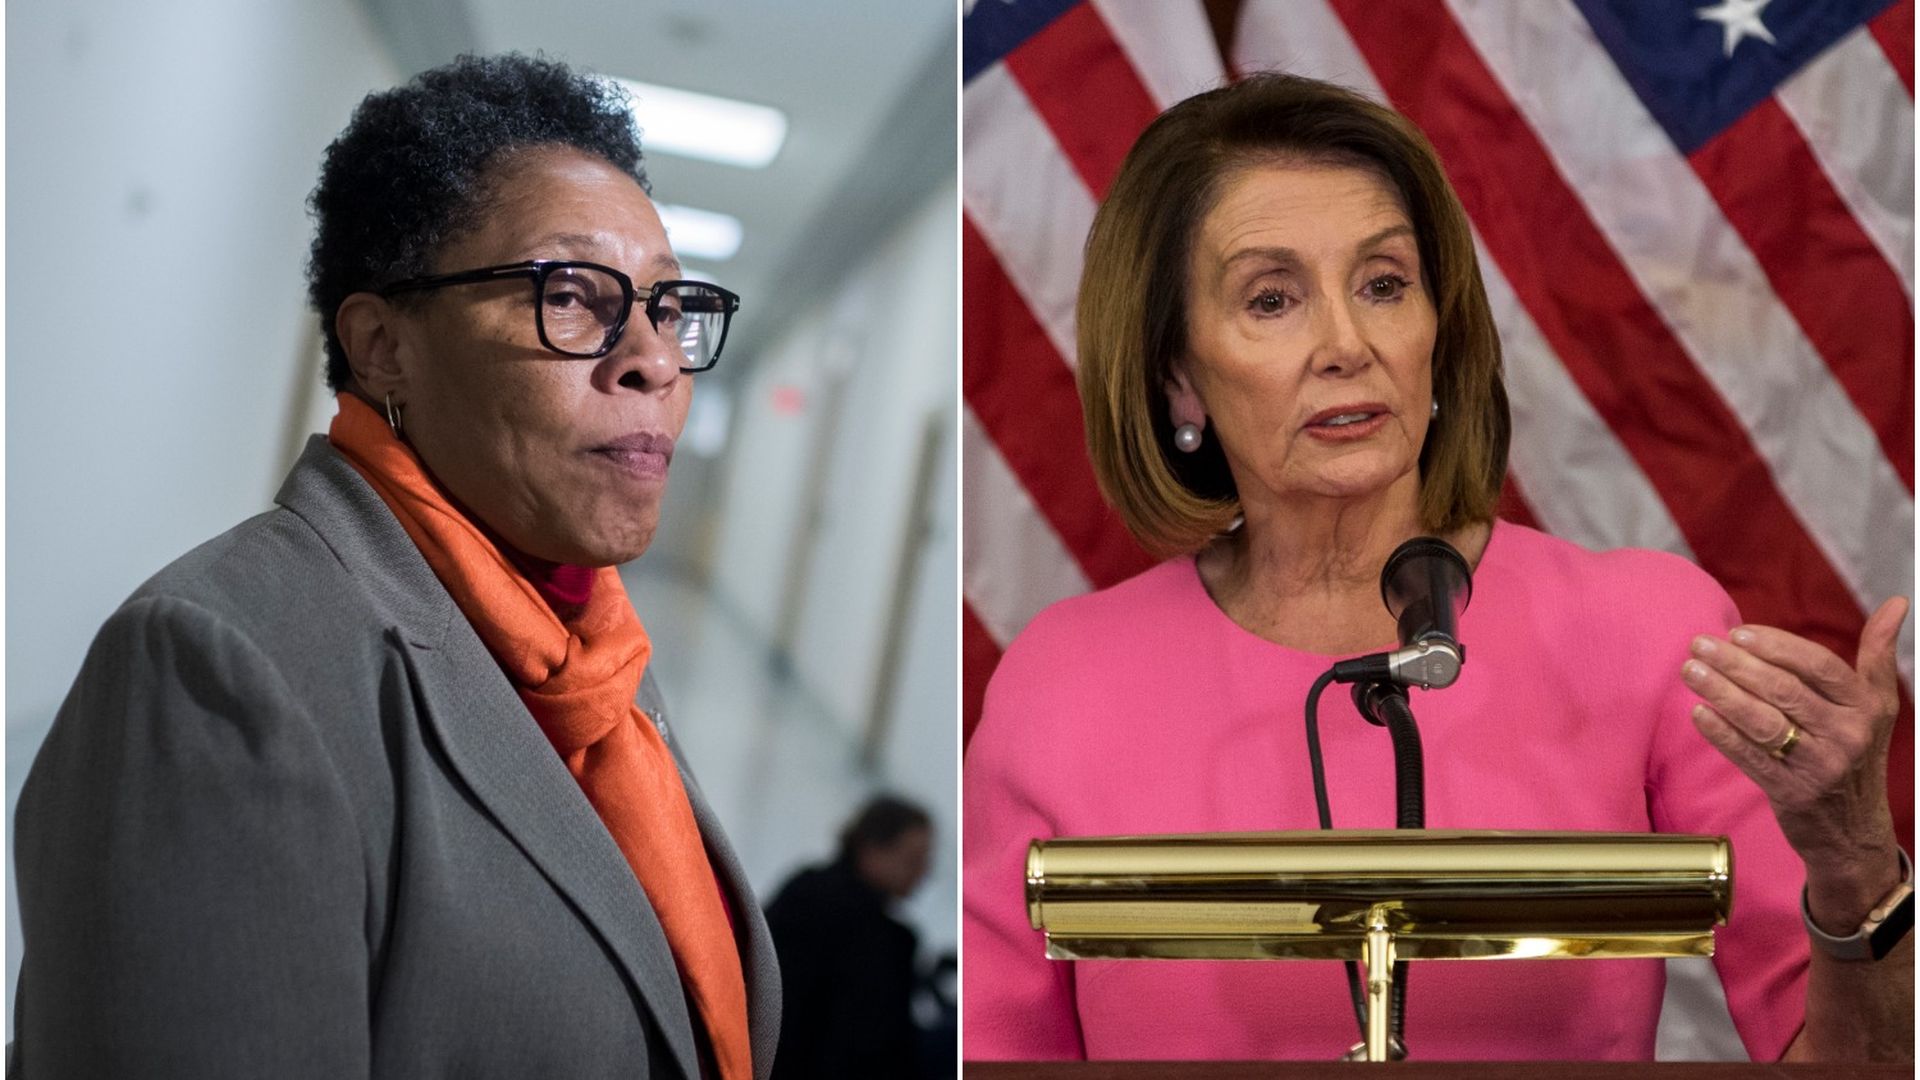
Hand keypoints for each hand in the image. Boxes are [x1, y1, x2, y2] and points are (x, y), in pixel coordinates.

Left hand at [1682, 596, 1908, 928]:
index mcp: (1866, 707)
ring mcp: (1820, 765)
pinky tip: (1698, 713)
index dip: (1777, 646)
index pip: (1819, 666)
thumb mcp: (1877, 705)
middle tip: (1699, 645)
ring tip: (1690, 671)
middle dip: (1736, 663)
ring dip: (1721, 692)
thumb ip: (1878, 654)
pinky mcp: (1792, 792)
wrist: (1855, 832)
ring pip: (1763, 721)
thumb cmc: (1858, 753)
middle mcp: (1848, 735)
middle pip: (1784, 690)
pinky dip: (1722, 733)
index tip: (1738, 632)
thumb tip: (1899, 602)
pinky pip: (1750, 756)